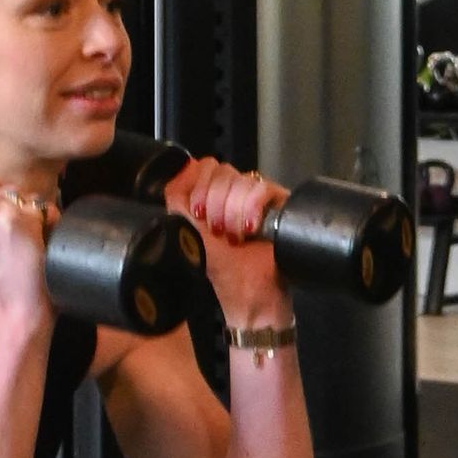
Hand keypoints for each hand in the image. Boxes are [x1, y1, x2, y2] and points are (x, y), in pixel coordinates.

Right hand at [0, 177, 56, 336]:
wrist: (14, 314)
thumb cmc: (1, 285)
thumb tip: (10, 193)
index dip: (6, 206)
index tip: (6, 237)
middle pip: (7, 189)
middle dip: (21, 209)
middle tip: (20, 244)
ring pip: (24, 197)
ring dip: (35, 216)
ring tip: (28, 247)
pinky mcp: (9, 219)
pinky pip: (41, 208)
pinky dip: (48, 223)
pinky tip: (37, 248)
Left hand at [165, 156, 291, 324]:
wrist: (248, 293)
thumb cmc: (221, 268)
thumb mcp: (185, 228)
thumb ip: (176, 195)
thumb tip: (184, 164)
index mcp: (214, 194)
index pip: (206, 166)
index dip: (200, 189)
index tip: (199, 217)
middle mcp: (237, 192)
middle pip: (223, 171)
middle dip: (215, 205)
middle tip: (219, 233)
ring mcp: (260, 196)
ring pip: (241, 180)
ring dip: (233, 213)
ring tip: (236, 237)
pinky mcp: (281, 203)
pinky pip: (262, 188)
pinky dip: (251, 209)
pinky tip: (251, 231)